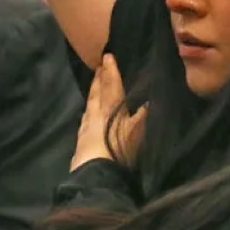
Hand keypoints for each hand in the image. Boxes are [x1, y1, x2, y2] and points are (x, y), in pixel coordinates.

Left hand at [71, 54, 146, 171]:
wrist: (95, 173)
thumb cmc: (118, 150)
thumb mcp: (136, 132)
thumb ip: (143, 116)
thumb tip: (149, 101)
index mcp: (111, 109)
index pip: (112, 86)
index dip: (111, 71)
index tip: (107, 57)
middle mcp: (96, 115)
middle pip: (97, 93)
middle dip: (99, 79)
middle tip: (98, 67)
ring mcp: (86, 128)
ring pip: (89, 105)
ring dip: (92, 93)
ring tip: (93, 86)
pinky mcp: (81, 141)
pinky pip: (84, 120)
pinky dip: (87, 112)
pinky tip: (86, 115)